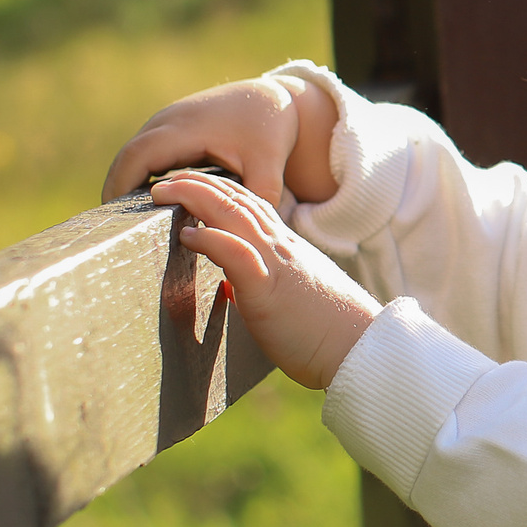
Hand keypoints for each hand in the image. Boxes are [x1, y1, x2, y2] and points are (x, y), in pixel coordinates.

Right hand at [104, 72, 340, 207]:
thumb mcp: (268, 163)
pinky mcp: (169, 128)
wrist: (270, 97)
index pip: (138, 156)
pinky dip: (139, 176)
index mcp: (185, 128)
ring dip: (126, 183)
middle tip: (116, 229)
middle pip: (127, 157)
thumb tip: (248, 232)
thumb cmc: (268, 129)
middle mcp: (167, 121)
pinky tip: (147, 204)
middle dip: (116, 190)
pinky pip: (145, 153)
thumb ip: (259, 195)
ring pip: (133, 155)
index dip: (120, 185)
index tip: (115, 217)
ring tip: (128, 222)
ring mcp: (165, 122)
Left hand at [153, 170, 381, 388]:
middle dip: (199, 183)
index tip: (191, 184)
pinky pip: (238, 255)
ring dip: (197, 198)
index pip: (250, 206)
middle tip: (166, 178)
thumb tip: (229, 288)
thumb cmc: (325, 332)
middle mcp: (281, 247)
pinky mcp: (268, 289)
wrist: (360, 348)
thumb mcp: (286, 299)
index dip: (219, 190)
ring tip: (165, 191)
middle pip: (237, 201)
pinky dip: (212, 239)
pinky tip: (189, 234)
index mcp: (286, 249)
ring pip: (234, 217)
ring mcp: (275, 264)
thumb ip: (257, 286)